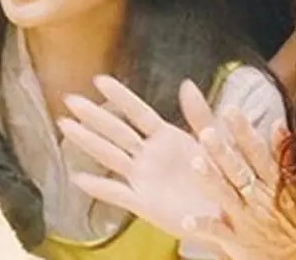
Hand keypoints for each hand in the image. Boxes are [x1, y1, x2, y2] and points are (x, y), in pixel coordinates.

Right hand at [56, 76, 220, 241]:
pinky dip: (98, 186)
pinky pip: (117, 193)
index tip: (99, 79)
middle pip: (116, 131)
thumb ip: (200, 115)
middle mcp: (149, 155)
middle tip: (70, 99)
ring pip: (110, 156)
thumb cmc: (223, 178)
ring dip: (87, 141)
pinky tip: (77, 177)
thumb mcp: (214, 142)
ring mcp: (143, 178)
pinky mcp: (144, 203)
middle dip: (93, 115)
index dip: (120, 95)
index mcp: (166, 138)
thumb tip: (186, 84)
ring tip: (65, 126)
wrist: (230, 216)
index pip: (138, 112)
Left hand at [179, 84, 295, 259]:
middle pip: (239, 170)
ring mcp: (247, 218)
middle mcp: (259, 197)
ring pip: (226, 196)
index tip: (230, 109)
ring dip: (211, 181)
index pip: (257, 151)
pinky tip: (186, 222)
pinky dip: (203, 227)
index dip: (243, 131)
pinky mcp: (238, 240)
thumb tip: (278, 123)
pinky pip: (217, 232)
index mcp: (273, 181)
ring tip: (195, 164)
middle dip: (223, 151)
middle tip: (206, 133)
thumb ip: (284, 154)